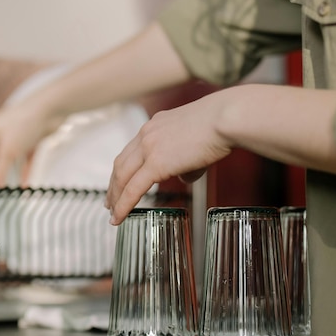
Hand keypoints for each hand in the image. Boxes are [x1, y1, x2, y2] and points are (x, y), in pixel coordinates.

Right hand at [0, 98, 63, 186]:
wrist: (51, 109)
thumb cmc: (24, 123)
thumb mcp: (8, 151)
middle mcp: (2, 129)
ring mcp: (18, 133)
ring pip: (9, 154)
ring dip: (8, 170)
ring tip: (5, 186)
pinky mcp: (32, 137)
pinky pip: (25, 157)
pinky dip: (24, 170)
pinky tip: (25, 185)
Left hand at [106, 91, 232, 224]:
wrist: (225, 118)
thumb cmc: (222, 125)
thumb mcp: (197, 139)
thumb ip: (185, 159)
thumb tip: (182, 176)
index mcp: (155, 125)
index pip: (132, 150)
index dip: (124, 168)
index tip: (119, 181)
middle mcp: (147, 133)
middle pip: (121, 163)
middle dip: (113, 185)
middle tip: (109, 201)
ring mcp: (148, 147)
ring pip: (122, 176)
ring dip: (115, 196)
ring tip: (112, 213)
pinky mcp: (156, 163)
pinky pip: (133, 189)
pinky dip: (123, 204)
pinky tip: (119, 217)